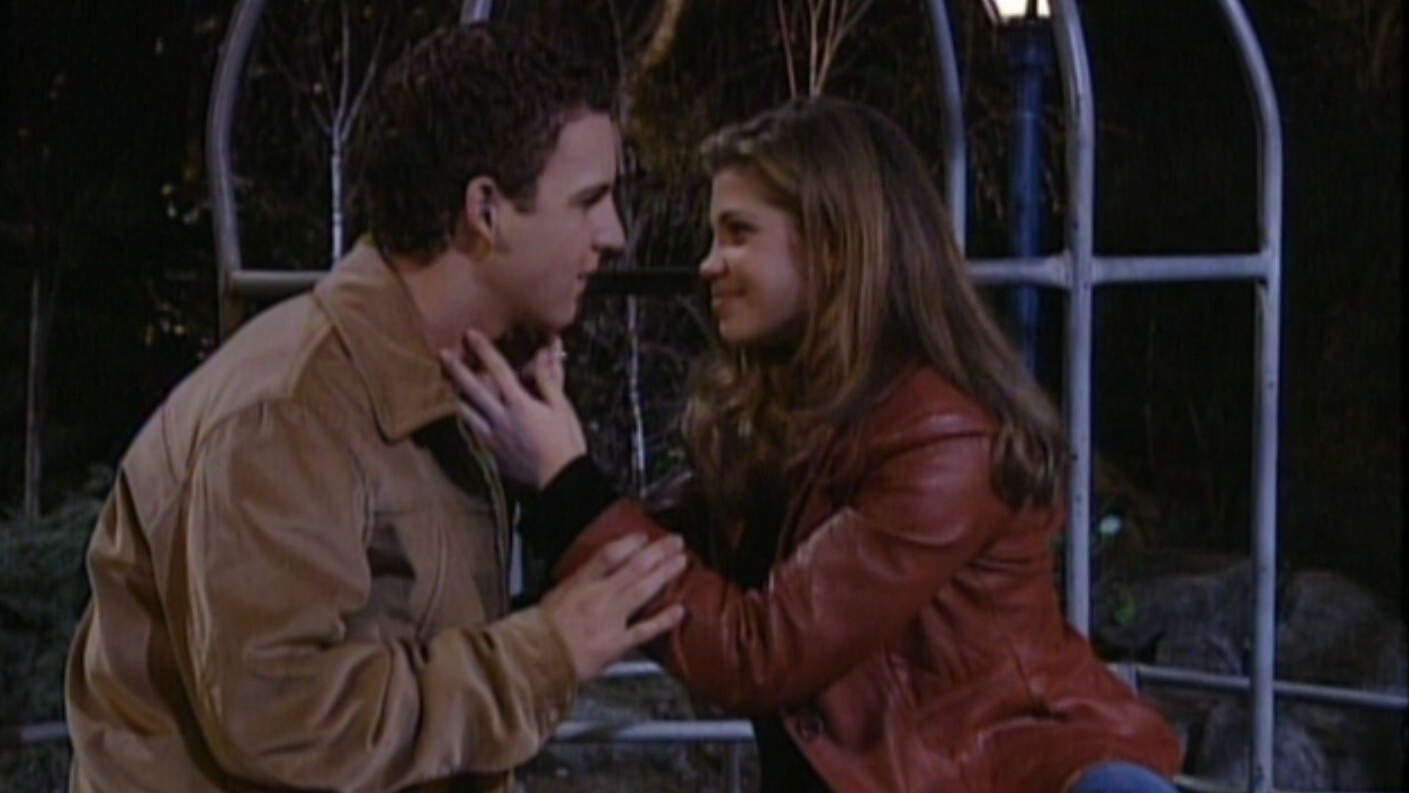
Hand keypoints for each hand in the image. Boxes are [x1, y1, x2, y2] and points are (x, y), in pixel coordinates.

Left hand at [440, 328, 586, 487]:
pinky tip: (461, 412)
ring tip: (443, 382)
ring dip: (455, 395)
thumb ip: (548, 380)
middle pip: (474, 389)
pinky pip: (473, 431)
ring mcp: (493, 437)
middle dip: (457, 369)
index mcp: (520, 404)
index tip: (471, 333)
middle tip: (441, 353)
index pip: (499, 370)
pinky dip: (466, 419)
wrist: (560, 481)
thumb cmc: (565, 442)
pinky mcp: (491, 453)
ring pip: (467, 412)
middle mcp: (501, 418)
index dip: (485, 350)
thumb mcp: (562, 408)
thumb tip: (544, 352)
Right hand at [540, 533, 687, 680]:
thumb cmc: (540, 630)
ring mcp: (610, 619)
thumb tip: (598, 572)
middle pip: (634, 568)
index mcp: (580, 583)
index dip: (629, 543)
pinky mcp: (617, 643)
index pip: (608, 555)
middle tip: (675, 542)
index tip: (643, 536)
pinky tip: (680, 610)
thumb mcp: (555, 594)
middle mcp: (598, 596)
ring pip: (643, 591)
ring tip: (681, 562)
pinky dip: (663, 620)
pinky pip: (645, 630)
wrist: (536, 659)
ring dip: (664, 574)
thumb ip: (579, 583)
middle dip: (657, 552)